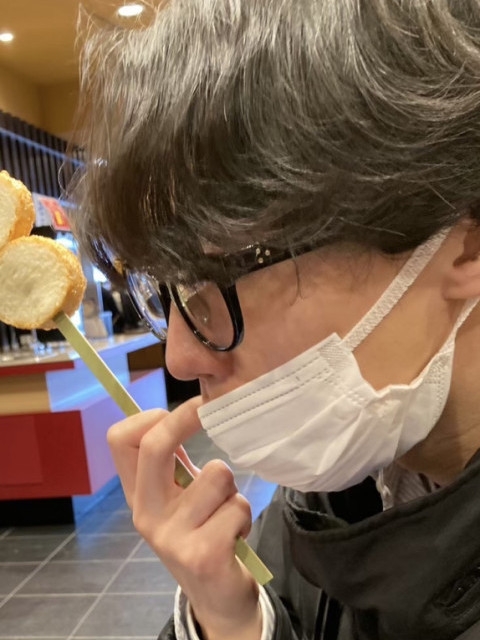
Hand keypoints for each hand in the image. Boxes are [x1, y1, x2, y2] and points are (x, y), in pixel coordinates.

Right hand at [107, 398, 261, 639]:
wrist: (215, 598)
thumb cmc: (201, 534)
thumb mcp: (177, 499)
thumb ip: (174, 464)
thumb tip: (184, 412)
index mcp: (137, 495)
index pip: (120, 440)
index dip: (149, 416)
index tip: (181, 411)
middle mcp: (145, 514)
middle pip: (156, 446)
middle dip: (187, 418)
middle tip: (208, 409)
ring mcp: (171, 536)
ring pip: (216, 474)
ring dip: (232, 489)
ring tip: (226, 511)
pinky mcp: (202, 555)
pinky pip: (237, 507)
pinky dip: (243, 516)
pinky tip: (234, 536)